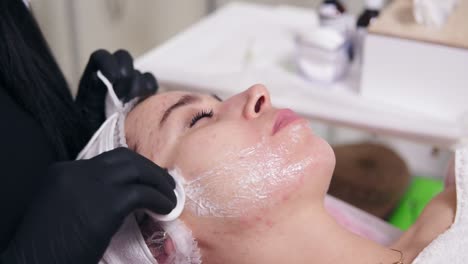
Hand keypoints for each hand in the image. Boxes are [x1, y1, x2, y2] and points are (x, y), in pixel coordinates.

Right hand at [1, 148, 175, 263]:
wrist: (30, 263)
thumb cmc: (47, 245)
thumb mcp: (62, 208)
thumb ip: (85, 194)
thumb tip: (120, 195)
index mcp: (63, 171)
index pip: (106, 160)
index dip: (132, 168)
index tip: (146, 179)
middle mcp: (77, 171)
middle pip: (124, 158)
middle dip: (149, 169)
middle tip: (165, 182)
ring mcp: (91, 186)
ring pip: (137, 170)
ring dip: (158, 182)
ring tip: (170, 196)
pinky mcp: (105, 205)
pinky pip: (142, 194)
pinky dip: (159, 199)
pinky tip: (165, 209)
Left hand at [75, 49, 157, 137]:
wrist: (101, 149)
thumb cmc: (89, 134)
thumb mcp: (82, 115)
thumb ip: (90, 96)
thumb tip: (98, 78)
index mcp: (94, 79)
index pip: (101, 57)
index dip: (107, 62)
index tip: (111, 78)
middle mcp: (112, 78)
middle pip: (123, 57)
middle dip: (126, 71)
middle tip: (123, 91)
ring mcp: (129, 86)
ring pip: (139, 72)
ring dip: (137, 85)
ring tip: (130, 102)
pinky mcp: (144, 96)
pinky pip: (151, 83)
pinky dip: (150, 89)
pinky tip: (143, 101)